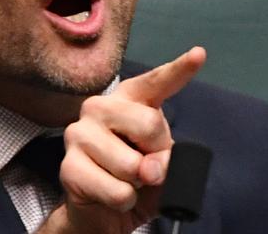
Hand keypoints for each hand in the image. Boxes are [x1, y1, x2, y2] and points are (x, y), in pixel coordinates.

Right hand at [39, 47, 205, 233]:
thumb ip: (165, 159)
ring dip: (137, 185)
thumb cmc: (135, 180)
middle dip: (156, 155)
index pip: (155, 82)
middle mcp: (99, 107)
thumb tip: (148, 169)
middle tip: (144, 168)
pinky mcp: (68, 166)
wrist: (101, 212)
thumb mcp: (162, 166)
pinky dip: (123, 201)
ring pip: (132, 165)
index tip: (199, 54)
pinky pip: (116, 190)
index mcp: (127, 100)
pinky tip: (111, 196)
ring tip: (123, 181)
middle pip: (149, 124)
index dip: (179, 69)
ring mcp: (79, 134)